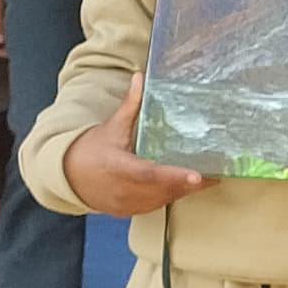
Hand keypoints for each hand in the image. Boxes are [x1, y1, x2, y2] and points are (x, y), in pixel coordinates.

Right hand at [64, 72, 213, 216]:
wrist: (69, 176)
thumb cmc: (91, 149)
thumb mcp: (112, 127)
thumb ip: (130, 104)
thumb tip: (139, 76)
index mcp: (118, 167)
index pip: (149, 174)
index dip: (174, 176)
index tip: (197, 175)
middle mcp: (123, 189)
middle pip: (164, 188)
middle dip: (190, 182)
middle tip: (218, 169)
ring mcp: (127, 204)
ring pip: (163, 199)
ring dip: (185, 189)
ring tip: (211, 176)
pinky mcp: (130, 211)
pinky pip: (157, 205)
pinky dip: (172, 195)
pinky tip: (188, 185)